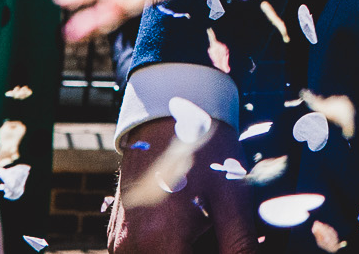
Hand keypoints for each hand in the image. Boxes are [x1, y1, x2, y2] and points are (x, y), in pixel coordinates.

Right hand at [109, 113, 255, 251]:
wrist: (168, 118)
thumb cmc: (204, 153)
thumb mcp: (232, 199)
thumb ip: (239, 244)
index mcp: (157, 241)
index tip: (230, 246)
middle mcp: (130, 247)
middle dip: (203, 250)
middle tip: (224, 233)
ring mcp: (120, 243)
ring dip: (187, 250)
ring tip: (208, 226)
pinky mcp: (119, 237)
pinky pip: (148, 253)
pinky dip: (172, 247)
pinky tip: (192, 226)